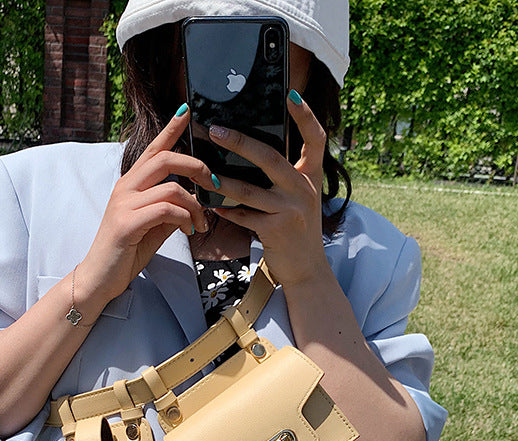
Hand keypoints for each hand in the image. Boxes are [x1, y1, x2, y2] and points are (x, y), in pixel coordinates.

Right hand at [78, 106, 219, 305]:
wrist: (99, 278)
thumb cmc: (125, 252)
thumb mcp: (152, 226)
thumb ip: (169, 209)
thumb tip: (192, 201)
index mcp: (130, 185)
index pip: (152, 148)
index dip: (170, 128)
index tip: (186, 110)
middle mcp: (125, 188)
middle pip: (165, 159)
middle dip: (196, 167)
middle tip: (213, 184)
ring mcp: (124, 204)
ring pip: (172, 188)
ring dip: (195, 206)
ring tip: (200, 224)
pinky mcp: (127, 223)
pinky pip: (166, 210)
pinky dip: (185, 220)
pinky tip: (188, 232)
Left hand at [208, 92, 328, 286]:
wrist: (307, 269)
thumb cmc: (296, 229)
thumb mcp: (298, 198)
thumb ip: (284, 177)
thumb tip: (249, 152)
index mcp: (310, 176)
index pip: (315, 139)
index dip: (305, 115)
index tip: (290, 94)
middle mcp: (304, 189)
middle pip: (269, 157)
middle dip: (239, 142)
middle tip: (214, 130)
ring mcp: (291, 210)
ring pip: (248, 189)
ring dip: (221, 180)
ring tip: (202, 171)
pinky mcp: (276, 230)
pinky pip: (243, 215)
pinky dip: (225, 210)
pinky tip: (211, 204)